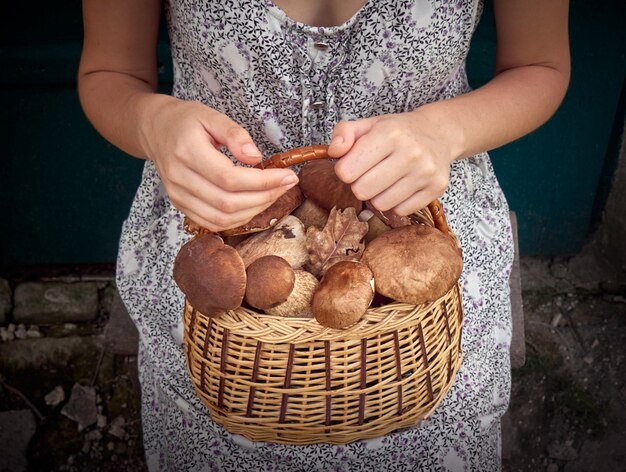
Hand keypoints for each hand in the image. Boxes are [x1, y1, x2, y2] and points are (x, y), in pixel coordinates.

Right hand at [138, 97, 298, 231]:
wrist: (155, 130)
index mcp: (187, 151)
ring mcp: (178, 196)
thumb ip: (235, 134)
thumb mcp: (211, 115)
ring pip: (222, 218)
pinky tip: (254, 204)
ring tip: (274, 194)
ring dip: (254, 211)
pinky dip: (238, 219)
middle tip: (287, 185)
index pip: (230, 178)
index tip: (288, 175)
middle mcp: (179, 178)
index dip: (263, 182)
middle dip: (265, 197)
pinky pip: (212, 223)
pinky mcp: (181, 205)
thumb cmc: (186, 120)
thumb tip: (256, 158)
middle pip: (227, 203)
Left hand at [327, 109, 457, 215]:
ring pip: (381, 204)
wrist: (438, 133)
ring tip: (386, 180)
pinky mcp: (437, 188)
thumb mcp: (367, 125)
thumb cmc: (397, 132)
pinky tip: (401, 186)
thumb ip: (343, 134)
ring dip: (378, 196)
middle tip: (369, 174)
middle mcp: (411, 152)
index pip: (346, 171)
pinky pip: (401, 211)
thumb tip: (334, 152)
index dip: (344, 170)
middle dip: (360, 185)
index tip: (354, 164)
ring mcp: (426, 172)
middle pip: (362, 191)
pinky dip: (396, 202)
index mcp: (389, 133)